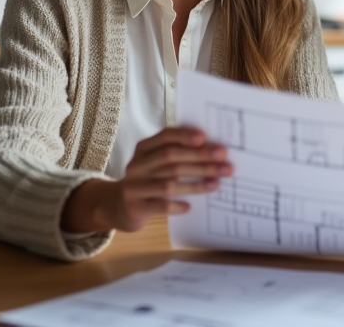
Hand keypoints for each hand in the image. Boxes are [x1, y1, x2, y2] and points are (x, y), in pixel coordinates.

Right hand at [61, 126, 231, 232]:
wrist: (120, 206)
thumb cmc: (148, 180)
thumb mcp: (154, 162)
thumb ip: (175, 154)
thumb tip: (212, 149)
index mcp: (143, 149)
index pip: (164, 137)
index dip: (185, 136)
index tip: (205, 138)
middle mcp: (136, 165)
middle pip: (171, 158)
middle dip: (200, 159)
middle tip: (224, 162)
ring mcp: (134, 187)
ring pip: (169, 183)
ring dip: (196, 183)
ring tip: (217, 183)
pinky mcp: (135, 207)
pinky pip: (160, 205)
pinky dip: (177, 205)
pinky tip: (191, 206)